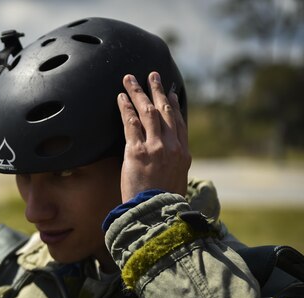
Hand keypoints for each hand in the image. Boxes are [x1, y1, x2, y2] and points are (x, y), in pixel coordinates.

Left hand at [117, 72, 190, 201]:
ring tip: (129, 79)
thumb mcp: (176, 185)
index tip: (171, 94)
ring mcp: (155, 147)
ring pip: (147, 112)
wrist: (156, 215)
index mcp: (183, 155)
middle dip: (158, 91)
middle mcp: (171, 147)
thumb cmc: (163, 206)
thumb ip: (173, 170)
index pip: (179, 124)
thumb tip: (168, 168)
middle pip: (165, 111)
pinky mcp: (137, 151)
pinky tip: (120, 97)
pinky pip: (130, 123)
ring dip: (138, 92)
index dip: (175, 107)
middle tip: (152, 75)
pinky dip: (125, 108)